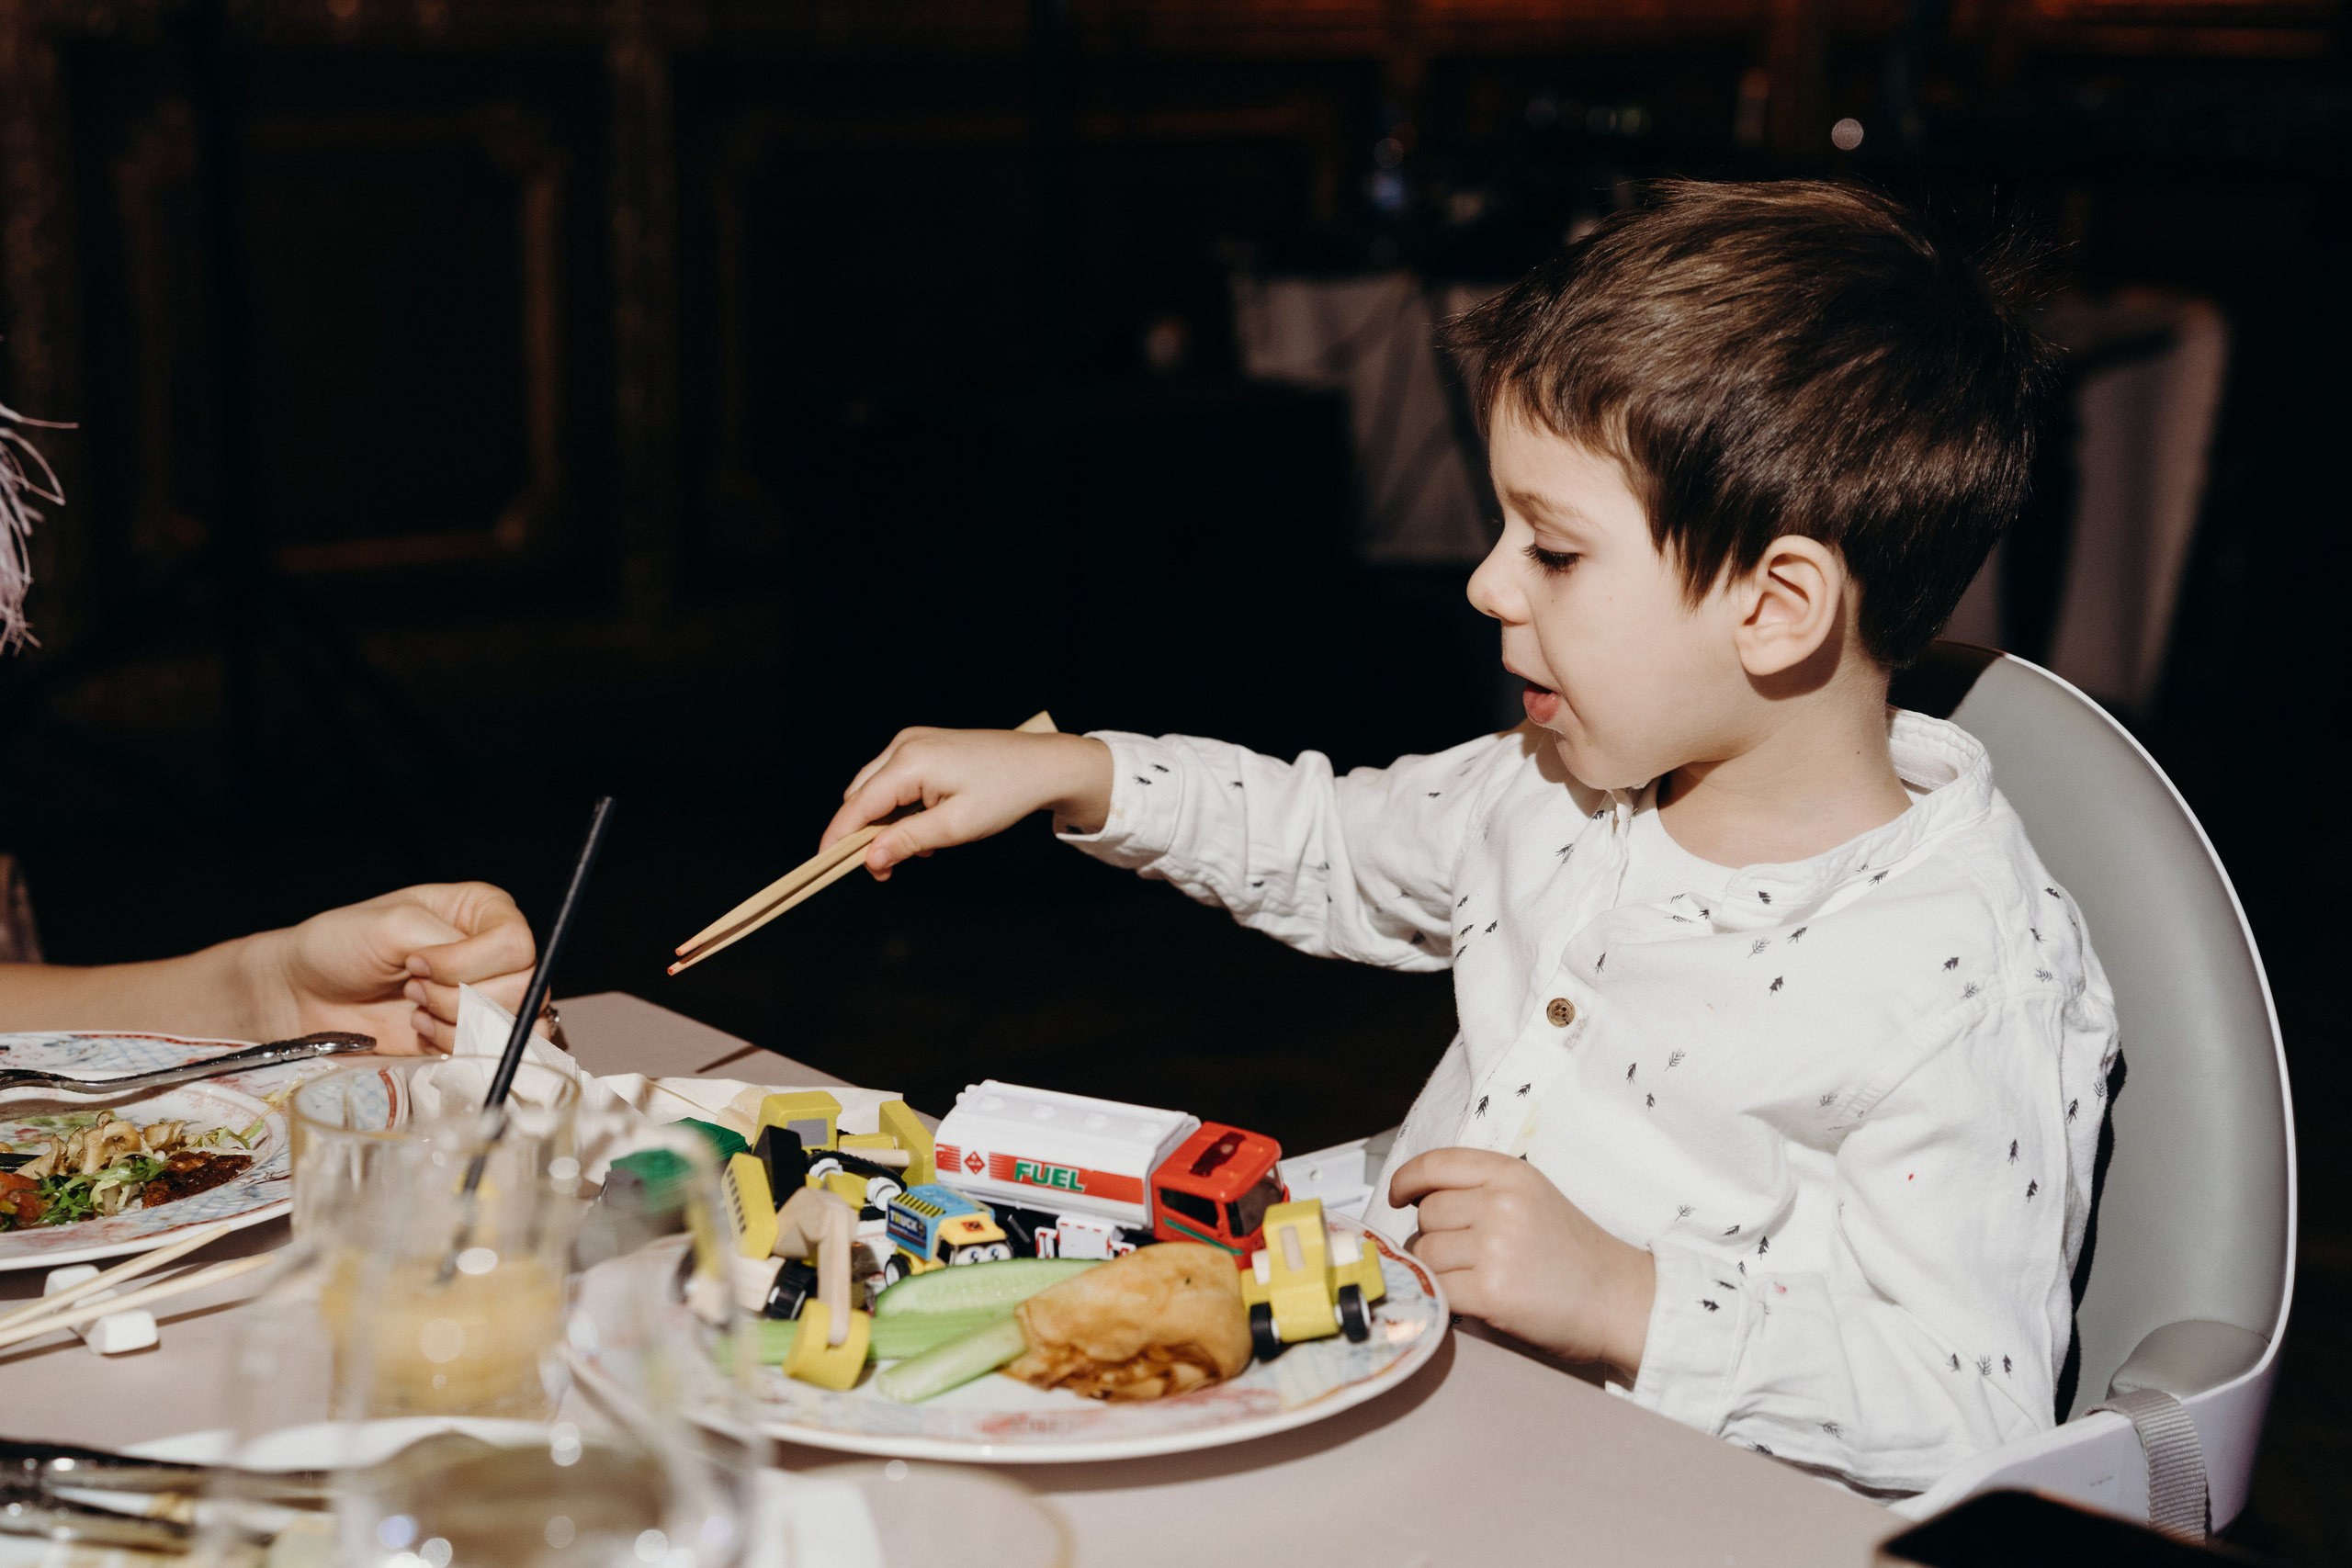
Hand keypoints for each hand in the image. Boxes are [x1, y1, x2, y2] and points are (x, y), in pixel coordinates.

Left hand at [256, 883, 538, 1054]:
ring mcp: (487, 998)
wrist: (303, 996)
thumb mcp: (392, 924)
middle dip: (460, 996)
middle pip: (524, 986)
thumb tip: (478, 980)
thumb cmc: (340, 946)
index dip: (471, 963)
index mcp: (482, 913)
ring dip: (458, 1023)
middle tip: (414, 989)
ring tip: (416, 1010)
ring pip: (516, 1023)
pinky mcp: (472, 1036)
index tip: (418, 964)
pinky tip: (421, 1033)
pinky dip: (458, 1048)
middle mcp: (494, 953)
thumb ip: (444, 943)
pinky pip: (496, 1053)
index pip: (517, 943)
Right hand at [822, 726, 1113, 879]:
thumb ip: (907, 842)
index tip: (825, 868)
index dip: (838, 839)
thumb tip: (869, 859)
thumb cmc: (1005, 794)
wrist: (1043, 764)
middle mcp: (904, 745)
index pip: (857, 806)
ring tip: (920, 848)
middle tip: (888, 870)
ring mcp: (913, 741)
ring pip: (874, 789)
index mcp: (910, 762)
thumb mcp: (956, 827)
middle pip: (860, 797)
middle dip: (865, 835)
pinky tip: (926, 827)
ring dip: (885, 823)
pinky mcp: (923, 745)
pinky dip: (899, 808)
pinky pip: (893, 780)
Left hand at [1389, 1147, 1656, 1380]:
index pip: (1436, 1163)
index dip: (1407, 1180)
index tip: (1399, 1195)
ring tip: (1476, 1278)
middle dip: (1436, 1235)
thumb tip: (1420, 1200)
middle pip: (1427, 1213)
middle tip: (1468, 1255)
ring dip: (1439, 1269)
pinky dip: (1445, 1297)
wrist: (1621, 1299)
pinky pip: (1437, 1287)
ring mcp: (1494, 1246)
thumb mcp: (1534, 1198)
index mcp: (1511, 1173)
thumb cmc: (1576, 1254)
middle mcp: (1500, 1203)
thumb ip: (1483, 1189)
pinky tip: (1470, 1300)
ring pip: (1426, 1251)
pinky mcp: (1490, 1290)